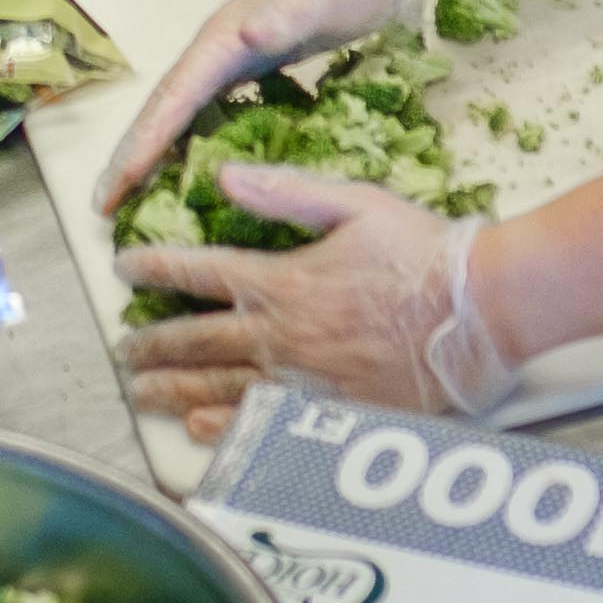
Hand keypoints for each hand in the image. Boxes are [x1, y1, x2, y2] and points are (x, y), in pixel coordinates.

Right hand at [92, 0, 429, 213]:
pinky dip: (185, 144)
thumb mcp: (319, 1)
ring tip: (128, 198)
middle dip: (131, 156)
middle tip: (103, 206)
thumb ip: (286, 15)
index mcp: (221, 42)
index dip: (144, 143)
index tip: (118, 184)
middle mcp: (213, 53)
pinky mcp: (243, 72)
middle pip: (161, 110)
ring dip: (150, 154)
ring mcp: (226, 62)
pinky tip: (184, 172)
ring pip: (176, 115)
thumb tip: (247, 34)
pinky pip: (202, 115)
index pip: (173, 100)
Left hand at [115, 167, 523, 436]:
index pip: (198, 273)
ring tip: (141, 391)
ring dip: (172, 390)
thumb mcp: (354, 202)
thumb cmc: (422, 252)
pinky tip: (200, 428)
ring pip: (218, 388)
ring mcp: (302, 381)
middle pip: (196, 341)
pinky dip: (223, 427)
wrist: (480, 312)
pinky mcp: (330, 415)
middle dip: (151, 344)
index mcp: (282, 279)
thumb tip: (223, 174)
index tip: (124, 270)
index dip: (154, 269)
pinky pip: (262, 424)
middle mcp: (281, 335)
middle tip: (123, 349)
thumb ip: (285, 191)